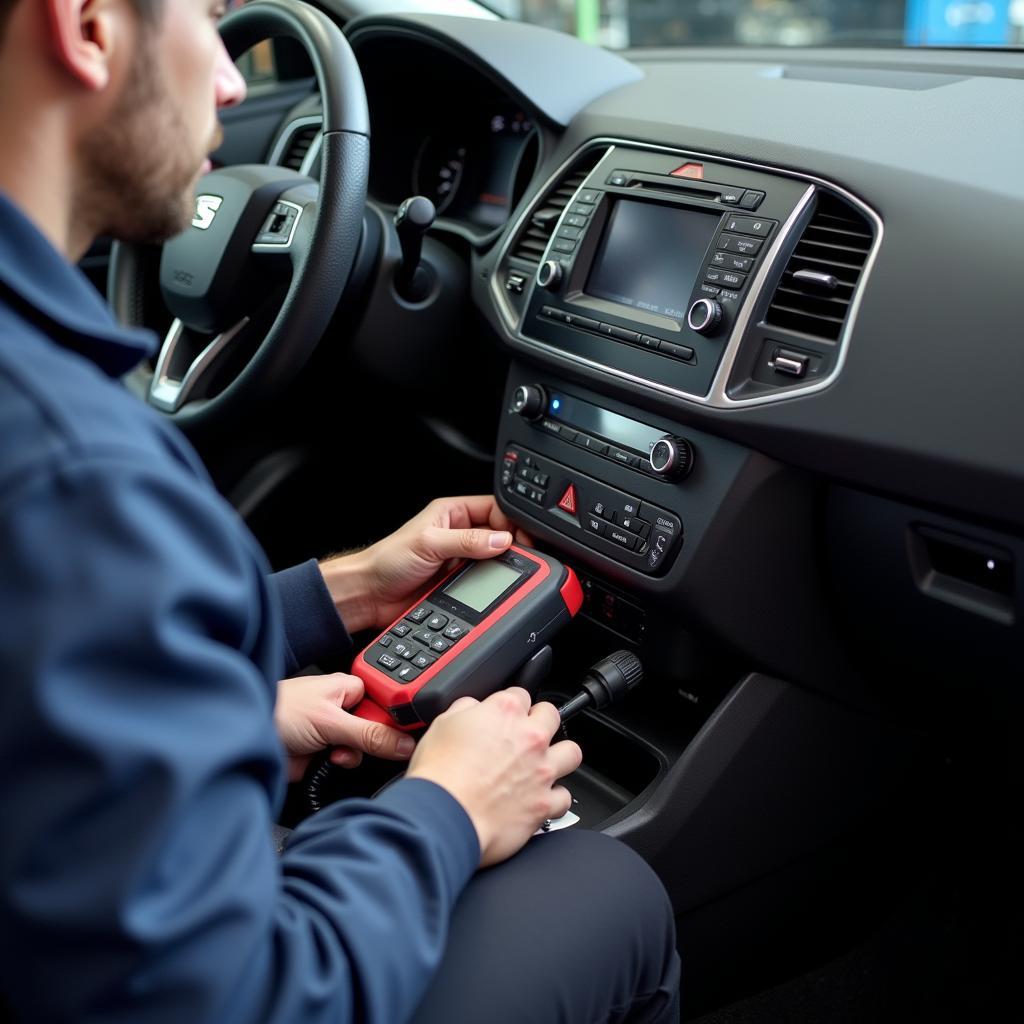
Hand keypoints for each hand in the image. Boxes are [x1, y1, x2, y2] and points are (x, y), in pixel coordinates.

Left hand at [274, 673, 415, 781]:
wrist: (245, 739)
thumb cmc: (277, 711)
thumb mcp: (330, 721)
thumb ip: (369, 734)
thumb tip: (404, 742)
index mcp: (348, 689)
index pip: (385, 702)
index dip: (394, 718)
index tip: (403, 733)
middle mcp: (343, 709)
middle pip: (377, 729)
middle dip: (369, 741)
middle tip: (357, 741)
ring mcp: (333, 733)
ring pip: (363, 750)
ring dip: (351, 755)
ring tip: (333, 751)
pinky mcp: (323, 755)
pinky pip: (346, 764)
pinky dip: (338, 766)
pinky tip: (325, 762)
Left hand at [320, 496, 532, 632]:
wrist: (371, 594)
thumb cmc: (388, 560)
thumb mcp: (429, 543)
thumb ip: (466, 541)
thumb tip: (501, 540)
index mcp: (453, 513)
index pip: (494, 509)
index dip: (511, 521)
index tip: (522, 538)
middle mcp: (460, 534)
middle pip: (500, 535)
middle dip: (511, 545)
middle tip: (521, 558)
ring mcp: (461, 559)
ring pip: (495, 559)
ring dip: (502, 566)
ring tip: (508, 573)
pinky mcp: (460, 583)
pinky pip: (485, 581)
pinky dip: (493, 585)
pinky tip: (494, 588)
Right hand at [405, 688, 582, 867]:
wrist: (444, 817)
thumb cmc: (439, 775)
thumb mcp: (442, 724)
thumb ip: (465, 709)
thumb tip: (472, 707)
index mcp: (505, 712)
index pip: (521, 692)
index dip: (511, 704)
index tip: (506, 714)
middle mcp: (530, 738)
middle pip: (552, 715)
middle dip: (540, 721)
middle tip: (526, 734)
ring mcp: (541, 771)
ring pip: (571, 753)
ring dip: (559, 756)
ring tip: (544, 763)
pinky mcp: (544, 804)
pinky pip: (564, 798)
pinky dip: (555, 799)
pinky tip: (540, 798)